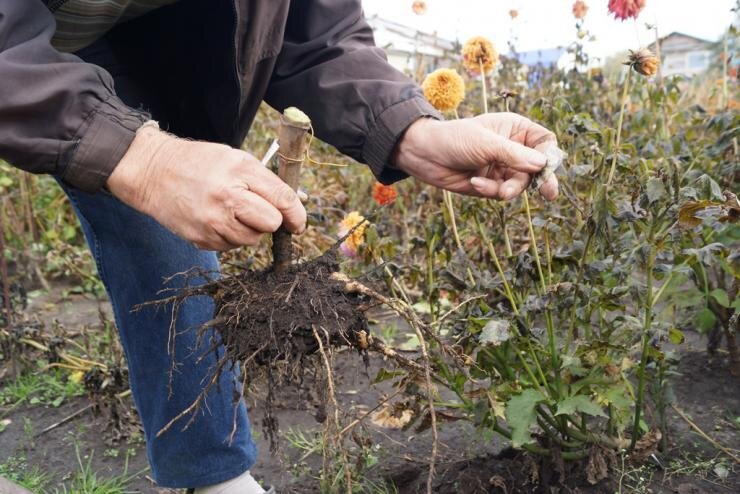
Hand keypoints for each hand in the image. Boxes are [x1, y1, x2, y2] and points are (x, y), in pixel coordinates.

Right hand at [107, 125, 305, 250]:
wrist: (153, 172)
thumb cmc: (200, 163)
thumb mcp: (236, 159)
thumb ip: (267, 180)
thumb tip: (300, 200)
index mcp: (240, 170)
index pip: (283, 199)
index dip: (297, 214)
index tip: (298, 222)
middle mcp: (227, 196)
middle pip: (271, 223)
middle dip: (271, 221)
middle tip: (260, 213)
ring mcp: (212, 220)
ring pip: (252, 240)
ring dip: (249, 230)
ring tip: (231, 212)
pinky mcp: (201, 238)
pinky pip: (231, 247)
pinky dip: (229, 236)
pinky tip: (215, 219)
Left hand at [393, 113, 560, 200]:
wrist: (423, 155)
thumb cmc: (454, 139)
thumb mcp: (486, 144)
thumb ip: (515, 155)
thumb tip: (543, 164)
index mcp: (514, 129)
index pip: (543, 141)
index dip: (549, 154)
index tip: (547, 166)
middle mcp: (511, 148)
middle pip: (536, 167)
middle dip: (539, 180)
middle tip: (549, 194)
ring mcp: (500, 167)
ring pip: (519, 184)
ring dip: (511, 189)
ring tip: (499, 192)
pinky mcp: (489, 184)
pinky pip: (501, 193)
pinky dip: (491, 191)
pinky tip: (474, 183)